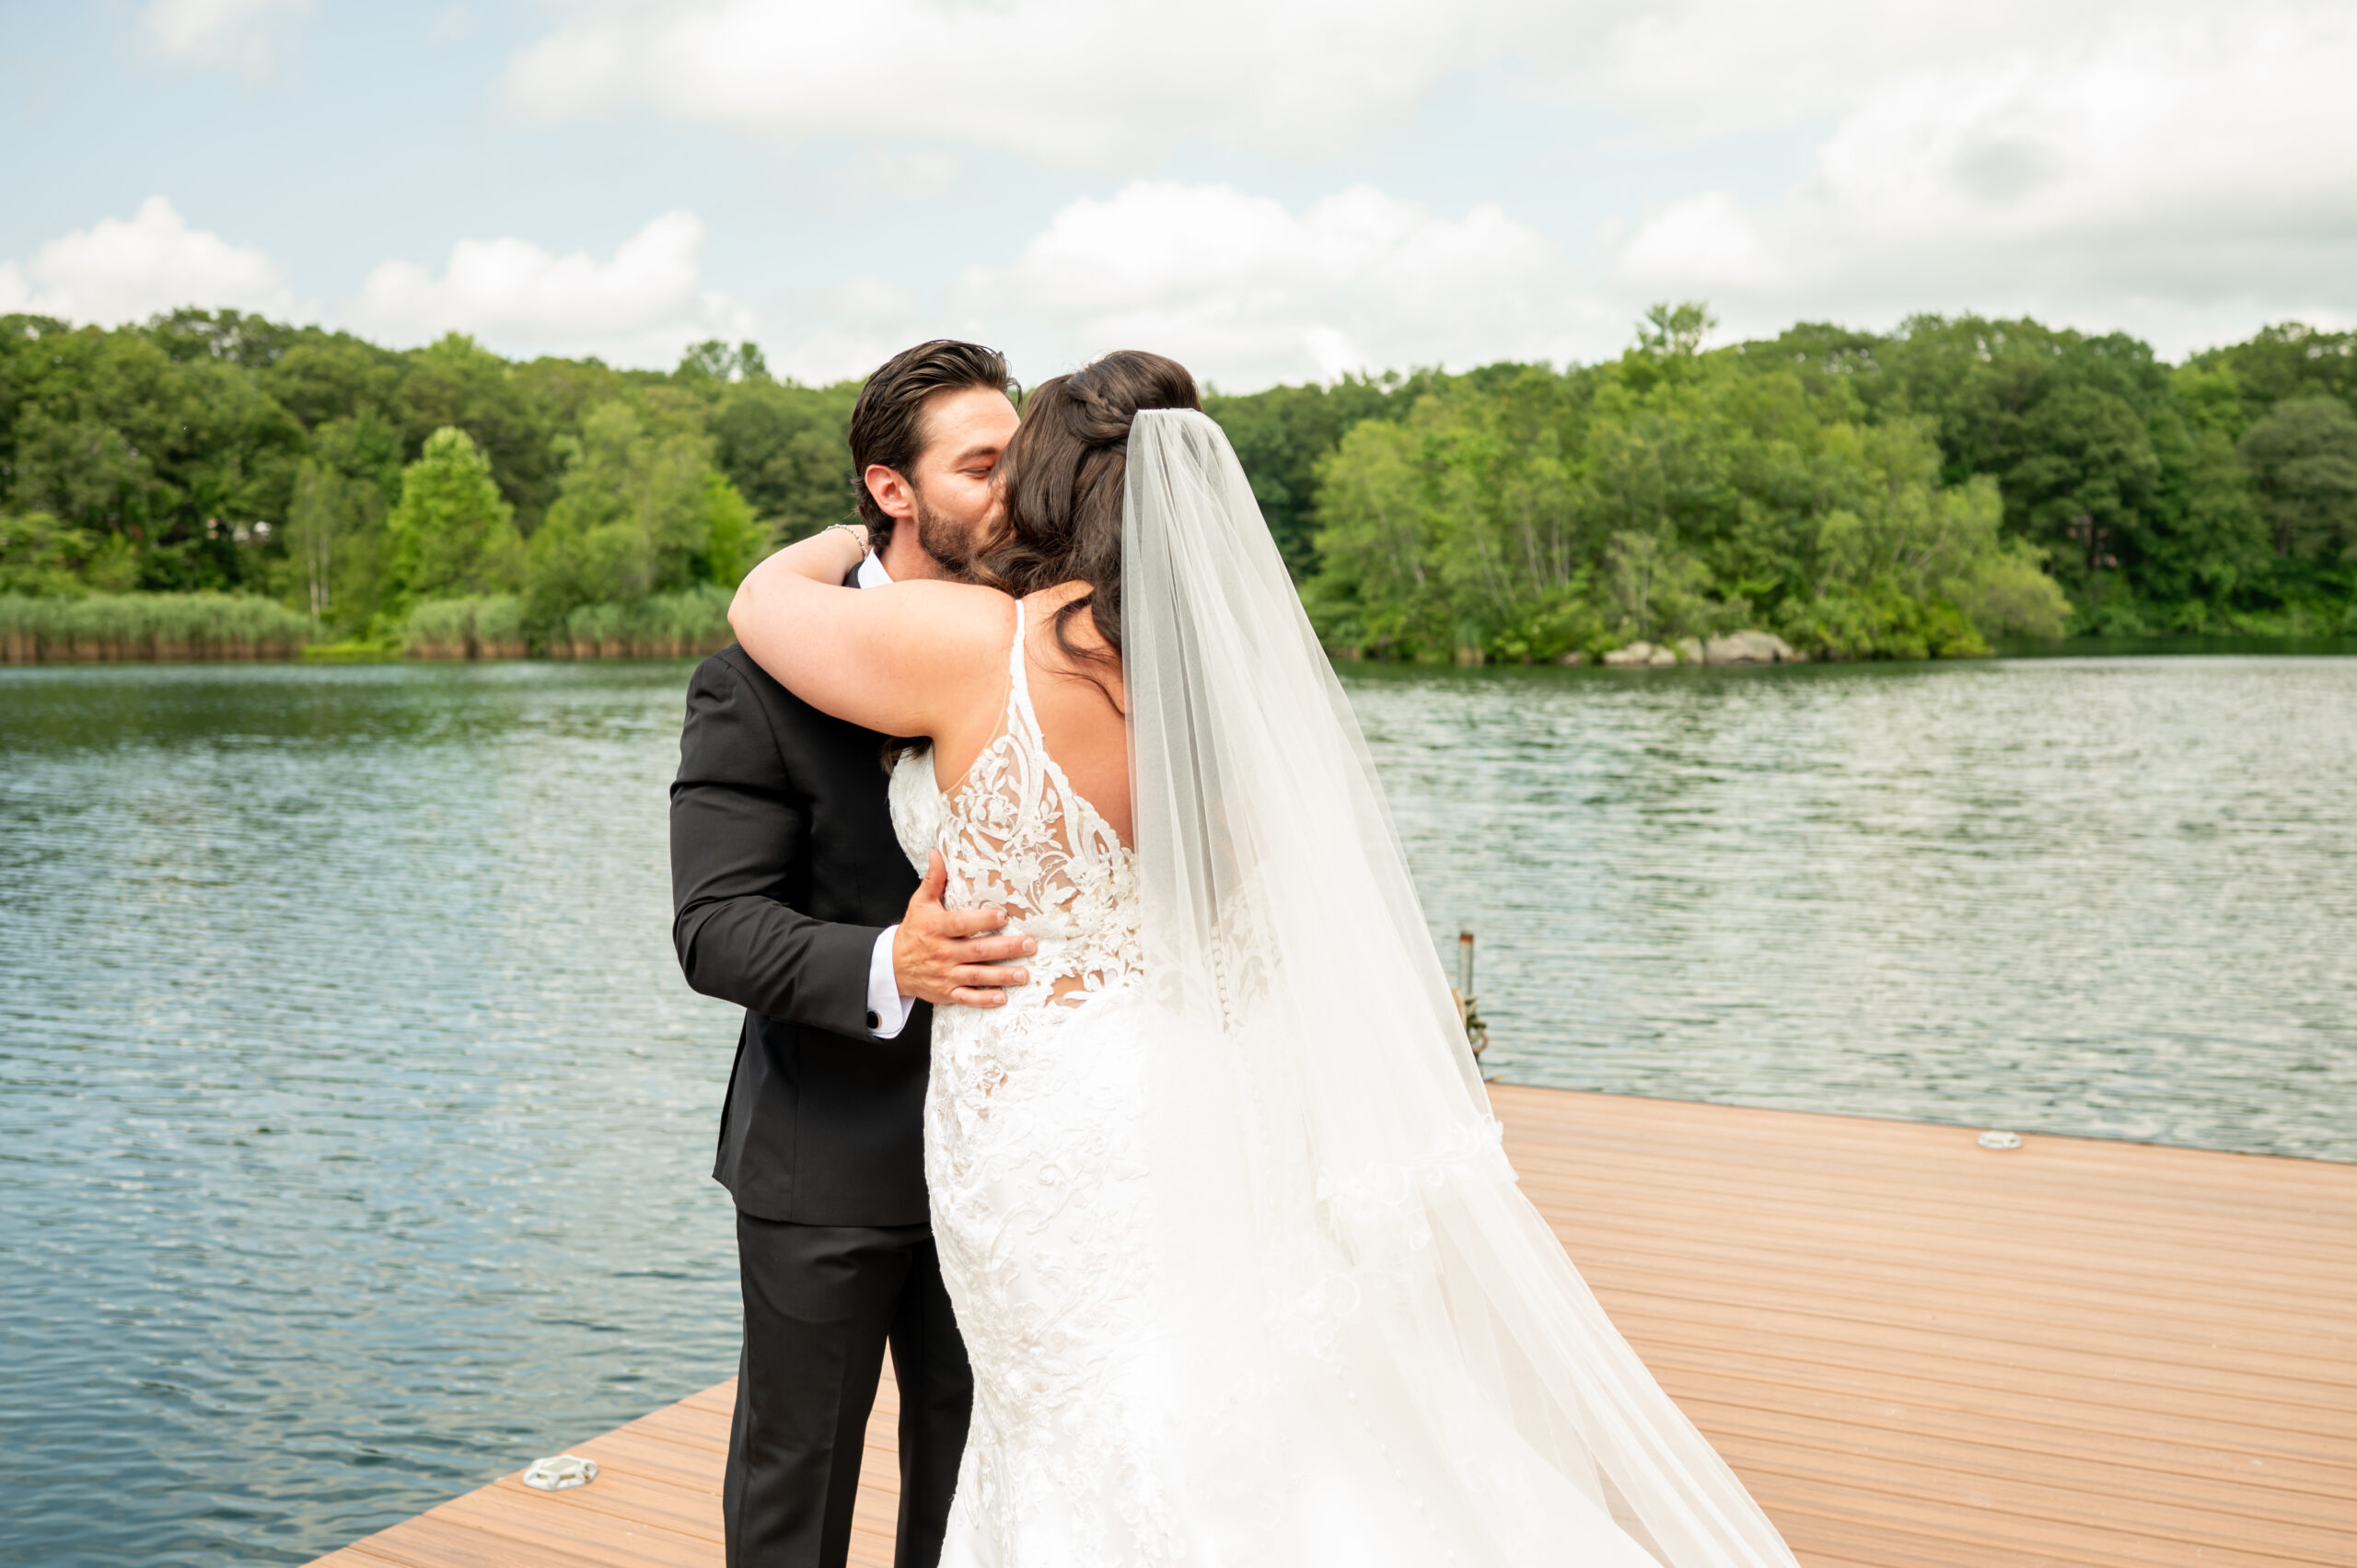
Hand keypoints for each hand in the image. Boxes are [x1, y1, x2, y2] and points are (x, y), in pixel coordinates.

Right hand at [893, 849, 1032, 1007]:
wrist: (893, 966)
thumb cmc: (913, 930)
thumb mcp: (920, 903)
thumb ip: (934, 880)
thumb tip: (938, 853)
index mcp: (937, 928)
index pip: (962, 924)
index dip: (982, 921)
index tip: (1003, 916)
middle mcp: (943, 953)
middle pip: (978, 951)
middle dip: (1006, 948)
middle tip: (1029, 944)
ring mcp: (945, 975)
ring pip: (977, 975)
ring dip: (1002, 975)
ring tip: (1025, 973)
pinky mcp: (947, 993)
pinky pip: (967, 997)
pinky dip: (984, 999)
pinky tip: (1003, 997)